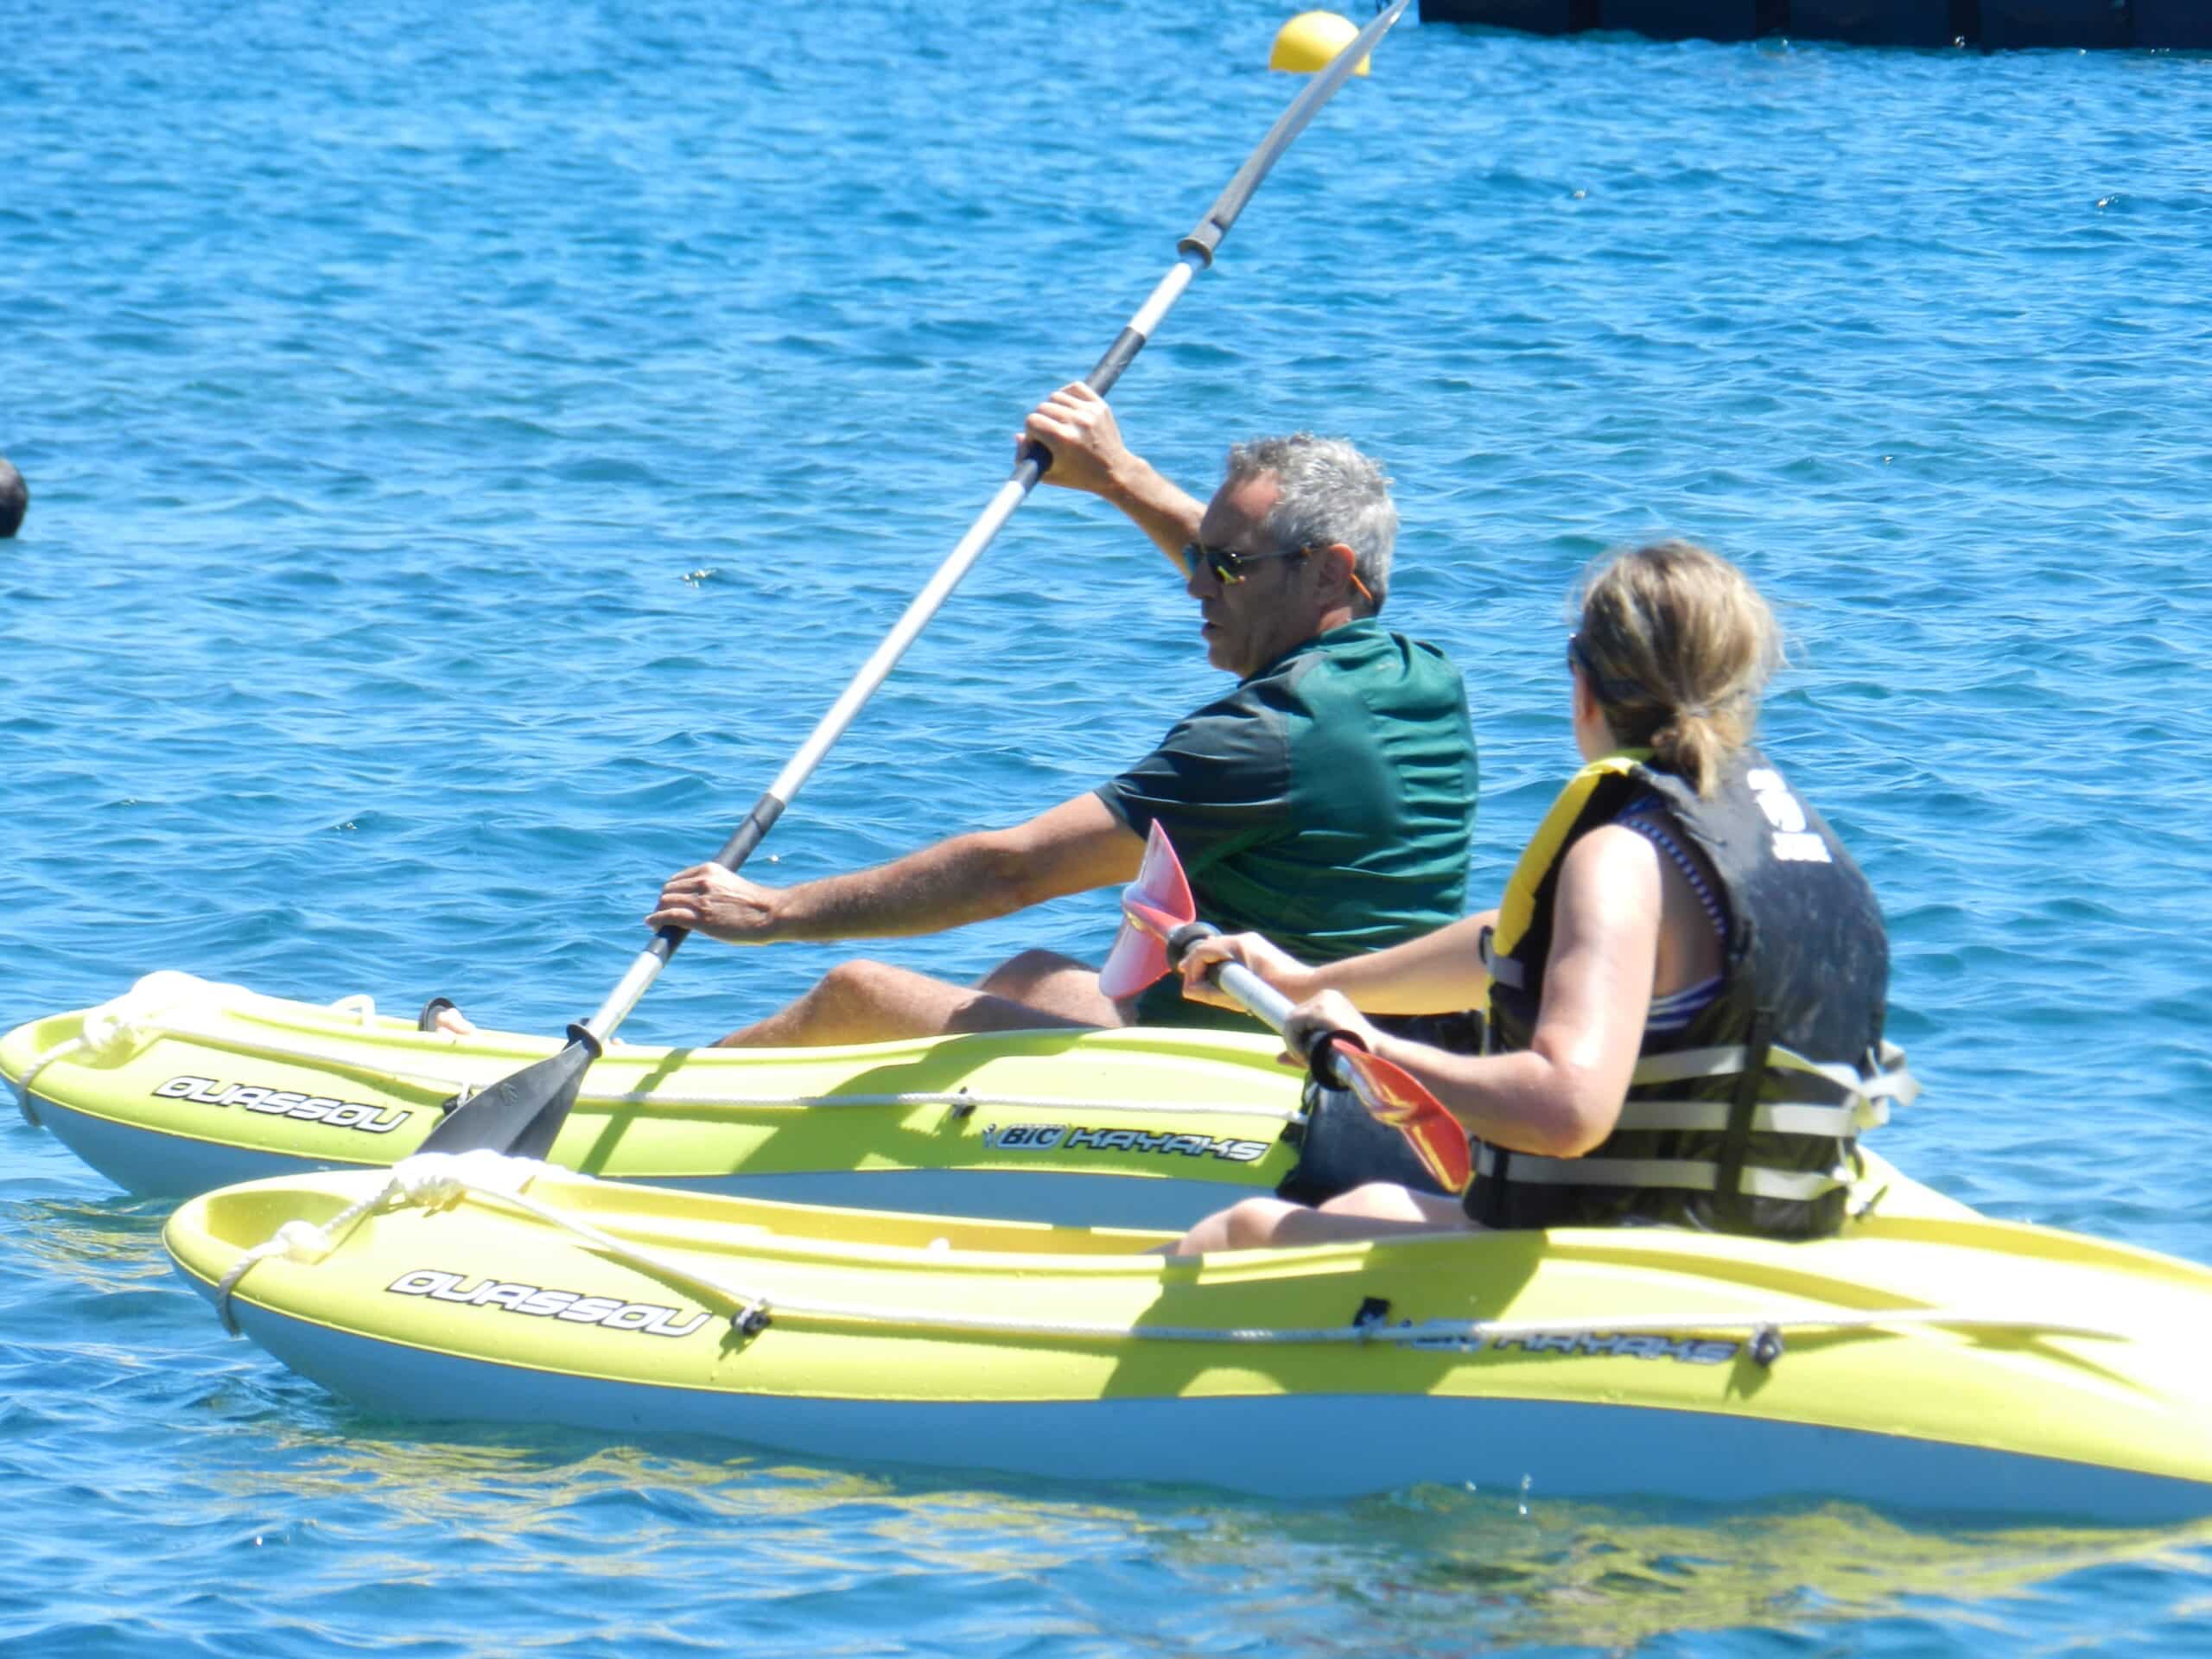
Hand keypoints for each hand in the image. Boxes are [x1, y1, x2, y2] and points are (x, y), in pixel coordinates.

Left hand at [648, 864, 785, 944]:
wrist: (772, 913)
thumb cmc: (758, 905)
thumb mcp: (733, 886)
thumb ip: (716, 889)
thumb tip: (707, 904)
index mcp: (711, 870)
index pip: (679, 879)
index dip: (672, 892)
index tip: (672, 902)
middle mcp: (702, 881)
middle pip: (668, 890)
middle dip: (664, 902)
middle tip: (665, 914)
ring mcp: (700, 899)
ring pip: (665, 902)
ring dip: (659, 911)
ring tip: (658, 921)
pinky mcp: (700, 918)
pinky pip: (668, 916)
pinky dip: (656, 919)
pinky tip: (653, 924)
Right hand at [1020, 382, 1129, 496]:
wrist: (1115, 473)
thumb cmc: (1078, 477)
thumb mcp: (1049, 474)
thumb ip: (1027, 458)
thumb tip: (1018, 435)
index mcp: (1063, 439)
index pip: (1032, 421)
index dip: (1031, 433)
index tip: (1039, 443)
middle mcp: (1077, 422)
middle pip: (1042, 407)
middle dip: (1041, 422)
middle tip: (1049, 435)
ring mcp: (1090, 412)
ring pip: (1056, 396)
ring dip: (1053, 409)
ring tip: (1059, 423)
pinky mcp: (1100, 406)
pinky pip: (1076, 387)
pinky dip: (1067, 394)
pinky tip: (1067, 408)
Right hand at [1177, 931, 1314, 1009]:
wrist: (1306, 988)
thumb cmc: (1275, 994)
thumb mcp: (1239, 997)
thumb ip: (1211, 993)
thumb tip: (1189, 990)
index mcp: (1238, 945)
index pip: (1202, 951)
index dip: (1191, 969)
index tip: (1189, 989)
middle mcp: (1244, 938)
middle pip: (1209, 947)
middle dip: (1198, 966)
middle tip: (1192, 986)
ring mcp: (1252, 941)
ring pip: (1219, 949)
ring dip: (1210, 965)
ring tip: (1206, 984)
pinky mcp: (1257, 948)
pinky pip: (1231, 952)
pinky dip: (1222, 964)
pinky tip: (1223, 979)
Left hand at [1282, 989, 1383, 1072]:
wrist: (1377, 1058)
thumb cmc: (1355, 1056)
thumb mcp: (1324, 1050)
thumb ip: (1301, 1052)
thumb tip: (1277, 1058)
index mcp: (1330, 999)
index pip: (1300, 1016)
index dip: (1296, 1036)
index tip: (1303, 1055)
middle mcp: (1327, 995)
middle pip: (1293, 1016)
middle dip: (1293, 1040)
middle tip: (1303, 1059)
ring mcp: (1325, 1000)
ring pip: (1291, 1020)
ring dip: (1293, 1043)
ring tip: (1305, 1059)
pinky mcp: (1322, 1010)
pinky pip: (1294, 1024)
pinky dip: (1294, 1042)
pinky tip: (1305, 1056)